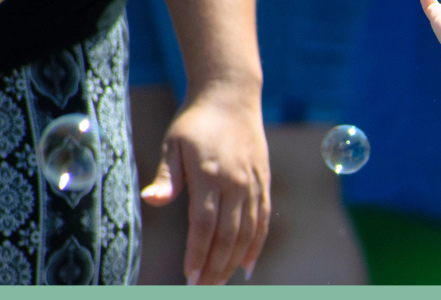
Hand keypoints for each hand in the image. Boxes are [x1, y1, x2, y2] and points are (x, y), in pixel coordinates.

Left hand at [140, 86, 270, 284]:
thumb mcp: (173, 144)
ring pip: (247, 232)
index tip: (190, 278)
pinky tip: (248, 265)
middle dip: (215, 267)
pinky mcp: (264, 182)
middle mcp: (235, 183)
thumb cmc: (195, 122)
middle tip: (204, 288)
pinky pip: (262, 220)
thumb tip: (153, 200)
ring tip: (222, 282)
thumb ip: (168, 177)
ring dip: (235, 261)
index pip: (204, 226)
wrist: (231, 97)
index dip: (199, 255)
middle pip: (228, 236)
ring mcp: (253, 184)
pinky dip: (257, 245)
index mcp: (210, 175)